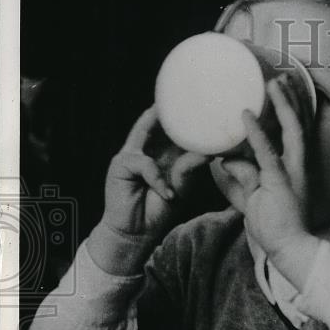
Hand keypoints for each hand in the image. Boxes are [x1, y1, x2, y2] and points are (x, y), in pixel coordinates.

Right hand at [101, 106, 207, 239]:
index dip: (183, 116)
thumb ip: (189, 168)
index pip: (172, 128)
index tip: (202, 104)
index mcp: (161, 152)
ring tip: (179, 118)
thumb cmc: (159, 209)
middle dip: (170, 109)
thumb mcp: (181, 187)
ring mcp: (131, 154)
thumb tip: (208, 153)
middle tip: (189, 96)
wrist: (136, 232)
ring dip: (166, 128)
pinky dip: (158, 179)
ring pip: (149, 131)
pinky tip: (168, 194)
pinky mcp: (121, 164)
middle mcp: (145, 148)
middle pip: (156, 121)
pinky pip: (145, 164)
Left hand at [219, 78, 309, 255]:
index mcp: (297, 167)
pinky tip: (245, 115)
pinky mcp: (280, 182)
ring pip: (292, 131)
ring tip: (272, 83)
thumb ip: (241, 175)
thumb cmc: (275, 225)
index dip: (295, 108)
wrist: (289, 248)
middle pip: (301, 124)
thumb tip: (225, 158)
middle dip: (295, 98)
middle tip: (284, 74)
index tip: (288, 87)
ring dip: (283, 105)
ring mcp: (292, 172)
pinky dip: (256, 133)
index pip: (298, 131)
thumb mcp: (253, 195)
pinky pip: (266, 153)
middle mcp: (300, 165)